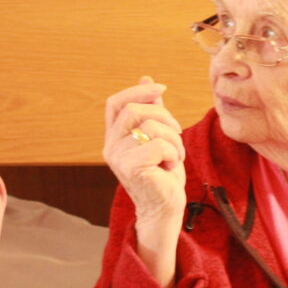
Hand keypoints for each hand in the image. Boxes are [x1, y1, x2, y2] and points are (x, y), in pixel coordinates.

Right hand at [104, 76, 186, 223]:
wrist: (164, 208)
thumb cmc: (162, 174)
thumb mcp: (158, 136)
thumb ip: (152, 111)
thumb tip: (148, 79)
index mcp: (114, 137)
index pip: (115, 103)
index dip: (137, 91)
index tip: (161, 88)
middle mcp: (111, 146)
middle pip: (134, 109)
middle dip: (164, 116)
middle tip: (177, 132)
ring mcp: (119, 157)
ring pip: (151, 126)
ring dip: (173, 140)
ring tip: (174, 156)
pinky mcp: (132, 167)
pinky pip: (159, 144)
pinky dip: (173, 153)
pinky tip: (170, 166)